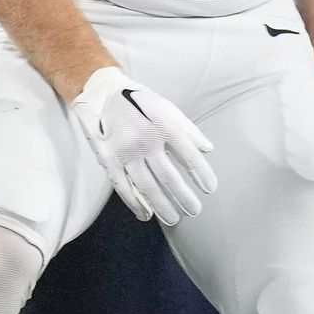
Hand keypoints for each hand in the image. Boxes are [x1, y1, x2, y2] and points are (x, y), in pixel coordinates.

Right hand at [69, 67, 217, 225]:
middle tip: (195, 211)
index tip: (210, 189)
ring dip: (162, 205)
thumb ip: (189, 130)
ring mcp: (125, 152)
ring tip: (174, 219)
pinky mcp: (109, 159)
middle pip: (168, 176)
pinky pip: (123, 186)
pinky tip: (146, 214)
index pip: (188, 156)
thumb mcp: (168, 109)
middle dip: (183, 197)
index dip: (201, 174)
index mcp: (164, 126)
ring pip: (146, 186)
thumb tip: (208, 150)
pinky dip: (135, 203)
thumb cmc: (141, 104)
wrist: (102, 95)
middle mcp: (145, 140)